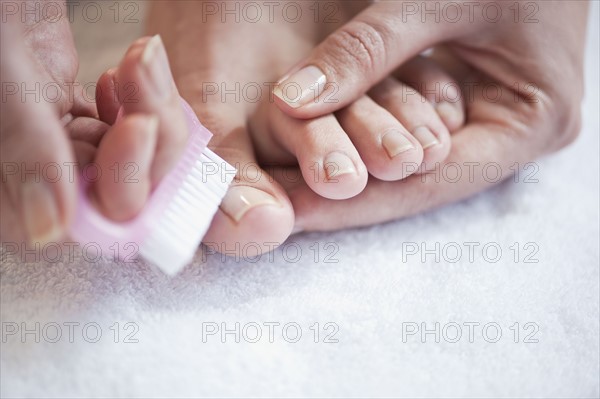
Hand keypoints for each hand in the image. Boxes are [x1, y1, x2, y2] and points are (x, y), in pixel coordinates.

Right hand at [1, 3, 187, 246]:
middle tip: (144, 76)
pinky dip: (139, 102)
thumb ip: (24, 148)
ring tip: (140, 59)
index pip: (72, 218)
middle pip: (113, 190)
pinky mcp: (66, 114)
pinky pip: (122, 129)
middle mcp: (23, 168)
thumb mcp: (2, 75)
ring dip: (150, 109)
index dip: (119, 182)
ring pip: (128, 158)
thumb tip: (49, 226)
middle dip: (148, 134)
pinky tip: (125, 72)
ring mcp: (48, 142)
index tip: (139, 125)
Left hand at [269, 1, 587, 230]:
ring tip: (288, 185)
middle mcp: (515, 132)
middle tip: (281, 206)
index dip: (359, 201)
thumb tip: (290, 101)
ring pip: (412, 159)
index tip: (294, 211)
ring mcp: (494, 116)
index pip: (432, 182)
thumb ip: (366, 50)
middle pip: (420, 182)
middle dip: (348, 194)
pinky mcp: (470, 95)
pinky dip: (366, 133)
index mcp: (533, 121)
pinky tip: (321, 144)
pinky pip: (411, 127)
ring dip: (352, 168)